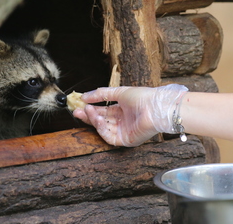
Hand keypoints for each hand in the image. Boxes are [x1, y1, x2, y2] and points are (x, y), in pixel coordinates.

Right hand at [73, 84, 187, 146]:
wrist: (156, 106)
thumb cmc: (142, 97)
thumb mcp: (119, 92)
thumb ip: (101, 94)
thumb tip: (84, 96)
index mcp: (122, 111)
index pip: (102, 111)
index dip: (90, 109)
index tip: (79, 104)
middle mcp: (122, 122)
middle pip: (101, 121)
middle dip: (88, 116)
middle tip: (76, 111)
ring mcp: (124, 132)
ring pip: (103, 128)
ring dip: (94, 120)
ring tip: (87, 111)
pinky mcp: (126, 140)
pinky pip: (109, 137)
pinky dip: (101, 129)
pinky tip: (98, 119)